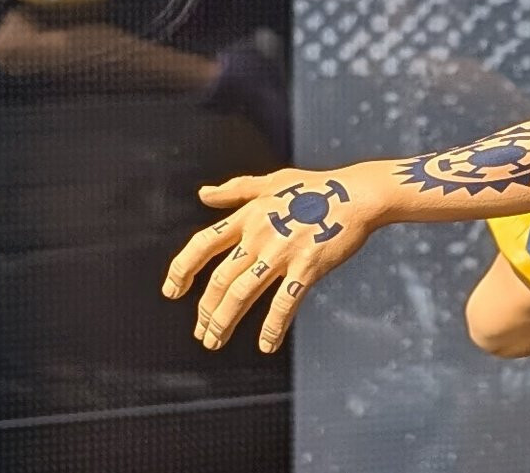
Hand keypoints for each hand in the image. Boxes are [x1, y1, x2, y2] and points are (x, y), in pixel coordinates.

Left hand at [162, 166, 388, 352]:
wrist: (357, 195)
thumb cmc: (316, 187)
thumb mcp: (273, 182)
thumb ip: (236, 190)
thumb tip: (203, 194)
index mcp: (248, 216)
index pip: (203, 244)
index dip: (182, 269)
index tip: (172, 291)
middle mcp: (260, 235)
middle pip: (221, 279)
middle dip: (206, 310)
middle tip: (201, 332)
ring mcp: (283, 252)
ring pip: (242, 294)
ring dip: (224, 321)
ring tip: (214, 341)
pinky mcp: (308, 267)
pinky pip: (284, 303)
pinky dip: (272, 327)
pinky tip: (266, 346)